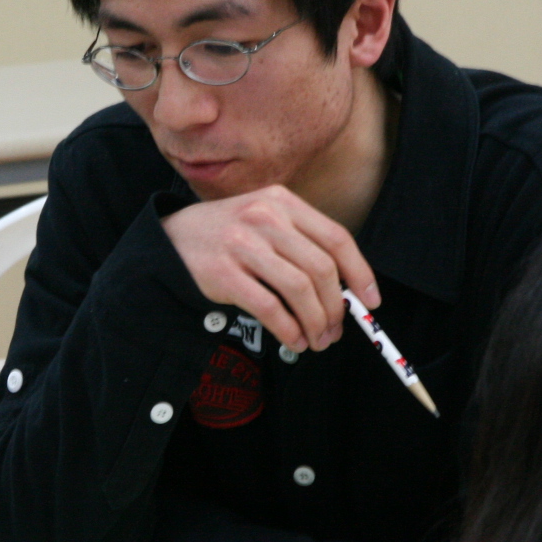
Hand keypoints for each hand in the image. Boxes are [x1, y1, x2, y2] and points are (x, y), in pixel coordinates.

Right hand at [162, 185, 379, 353]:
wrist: (171, 239)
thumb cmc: (228, 234)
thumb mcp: (265, 219)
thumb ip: (302, 243)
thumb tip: (345, 289)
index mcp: (283, 202)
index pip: (336, 238)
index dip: (360, 273)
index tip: (371, 301)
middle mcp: (265, 217)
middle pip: (321, 269)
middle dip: (336, 307)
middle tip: (336, 330)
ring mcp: (243, 244)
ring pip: (299, 290)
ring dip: (315, 322)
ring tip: (317, 339)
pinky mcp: (224, 273)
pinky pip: (269, 308)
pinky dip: (289, 330)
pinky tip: (294, 340)